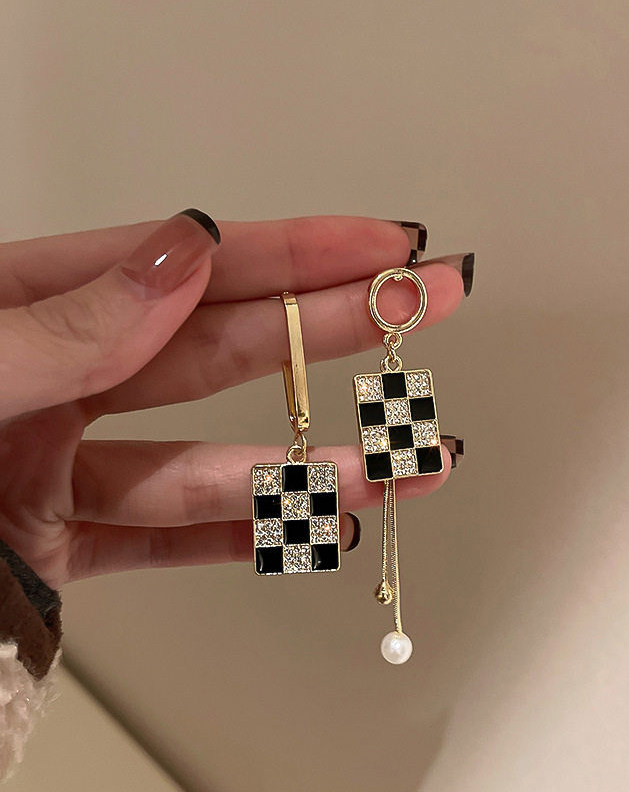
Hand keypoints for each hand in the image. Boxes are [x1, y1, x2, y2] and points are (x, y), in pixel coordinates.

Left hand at [0, 211, 463, 587]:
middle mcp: (53, 382)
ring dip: (308, 467)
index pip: (186, 264)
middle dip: (334, 329)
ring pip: (202, 463)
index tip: (381, 247)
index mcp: (23, 308)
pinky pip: (159, 541)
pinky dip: (233, 538)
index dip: (292, 253)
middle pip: (217, 349)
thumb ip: (67, 325)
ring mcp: (54, 465)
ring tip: (398, 464)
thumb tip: (184, 252)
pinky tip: (308, 527)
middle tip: (425, 309)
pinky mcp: (52, 543)